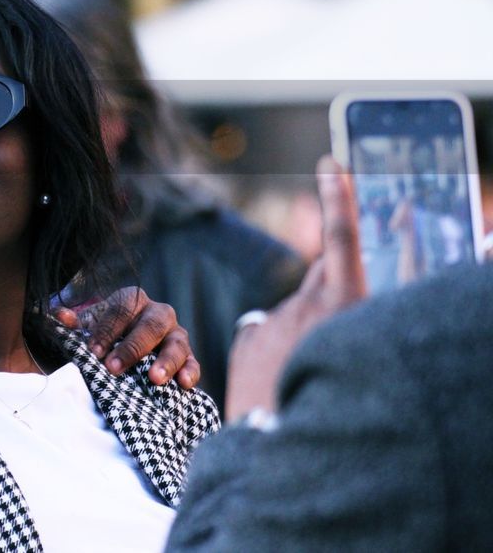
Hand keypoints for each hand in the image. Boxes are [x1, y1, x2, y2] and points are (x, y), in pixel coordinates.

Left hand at [55, 288, 199, 388]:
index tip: (92, 352)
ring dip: (166, 361)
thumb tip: (59, 316)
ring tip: (155, 379)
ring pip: (177, 343)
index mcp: (132, 299)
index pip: (121, 311)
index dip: (106, 331)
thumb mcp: (91, 323)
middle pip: (151, 325)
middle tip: (114, 368)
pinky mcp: (187, 355)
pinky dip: (190, 372)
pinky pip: (193, 362)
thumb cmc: (108, 330)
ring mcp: (176, 334)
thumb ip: (76, 321)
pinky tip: (184, 384)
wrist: (130, 338)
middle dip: (132, 348)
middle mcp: (158, 313)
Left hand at [223, 156, 366, 420]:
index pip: (343, 238)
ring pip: (297, 315)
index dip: (338, 197)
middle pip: (327, 277)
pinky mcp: (248, 341)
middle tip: (352, 293)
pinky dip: (278, 353)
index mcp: (345, 303)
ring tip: (311, 377)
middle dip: (340, 280)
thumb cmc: (335, 401)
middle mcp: (308, 306)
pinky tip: (279, 383)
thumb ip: (354, 315)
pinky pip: (266, 336)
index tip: (330, 161)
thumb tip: (296, 312)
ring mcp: (274, 322)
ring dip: (307, 334)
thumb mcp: (360, 347)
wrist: (284, 446)